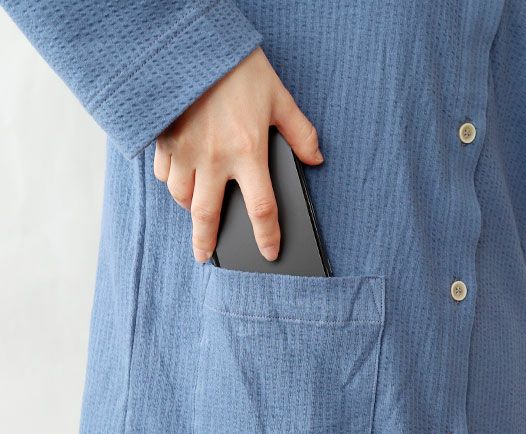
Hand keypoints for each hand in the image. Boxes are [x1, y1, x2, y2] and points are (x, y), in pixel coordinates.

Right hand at [153, 47, 323, 262]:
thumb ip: (300, 132)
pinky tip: (179, 178)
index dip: (267, 235)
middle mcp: (214, 159)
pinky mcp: (163, 139)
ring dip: (190, 209)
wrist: (193, 41)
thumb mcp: (278, 96)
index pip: (262, 208)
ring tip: (197, 210)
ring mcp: (185, 151)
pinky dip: (171, 182)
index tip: (269, 252)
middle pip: (208, 217)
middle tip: (205, 255)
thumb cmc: (238, 68)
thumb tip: (316, 159)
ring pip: (181, 198)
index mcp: (248, 151)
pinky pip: (163, 174)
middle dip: (206, 243)